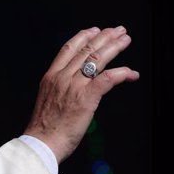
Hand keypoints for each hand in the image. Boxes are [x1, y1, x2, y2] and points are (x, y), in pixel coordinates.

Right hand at [23, 26, 139, 162]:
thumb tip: (72, 89)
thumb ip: (59, 90)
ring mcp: (74, 86)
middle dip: (104, 37)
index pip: (68, 49)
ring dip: (114, 47)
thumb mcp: (47, 101)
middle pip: (86, 50)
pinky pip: (108, 79)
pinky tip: (131, 73)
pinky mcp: (86, 98)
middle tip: (118, 31)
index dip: (83, 37)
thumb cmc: (44, 129)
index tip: (95, 30)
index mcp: (50, 77)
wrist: (41, 143)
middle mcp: (61, 77)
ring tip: (126, 40)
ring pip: (97, 59)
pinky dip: (122, 73)